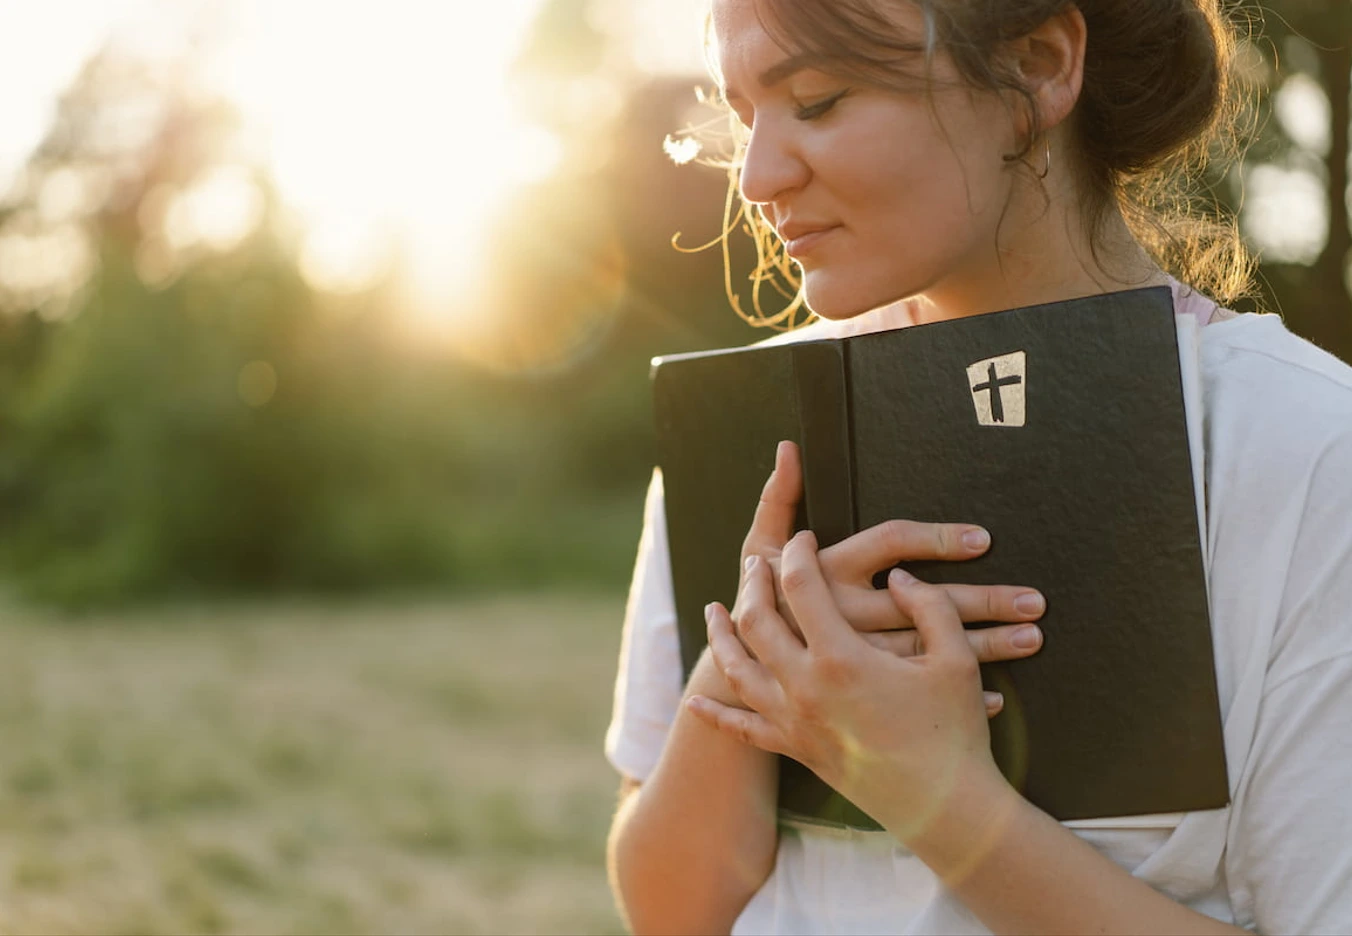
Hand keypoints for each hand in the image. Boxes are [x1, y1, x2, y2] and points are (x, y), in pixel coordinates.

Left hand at [691, 532, 1009, 841]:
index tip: (803, 537)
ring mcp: (794, 722)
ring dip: (721, 636)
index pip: (800, 586)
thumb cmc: (955, 731)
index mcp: (841, 658)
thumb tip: (899, 576)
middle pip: (757, 621)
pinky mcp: (796, 751)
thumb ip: (929, 605)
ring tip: (713, 610)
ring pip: (737, 670)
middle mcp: (805, 687)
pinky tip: (695, 703)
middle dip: (754, 585)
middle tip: (756, 563)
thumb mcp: (955, 658)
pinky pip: (742, 730)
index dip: (798, 553)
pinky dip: (715, 714)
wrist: (945, 808)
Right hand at [737, 442, 1043, 682]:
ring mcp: (856, 662)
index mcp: (827, 575)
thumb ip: (778, 499)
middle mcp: (845, 618)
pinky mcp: (864, 694)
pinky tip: (997, 695)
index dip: (937, 538)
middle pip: (925, 604)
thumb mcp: (758, 549)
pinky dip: (954, 697)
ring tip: (1031, 636)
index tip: (983, 539)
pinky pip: (917, 697)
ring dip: (984, 647)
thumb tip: (789, 449)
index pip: (890, 545)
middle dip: (982, 601)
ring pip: (930, 651)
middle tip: (1033, 601)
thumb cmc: (756, 603)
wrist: (737, 681)